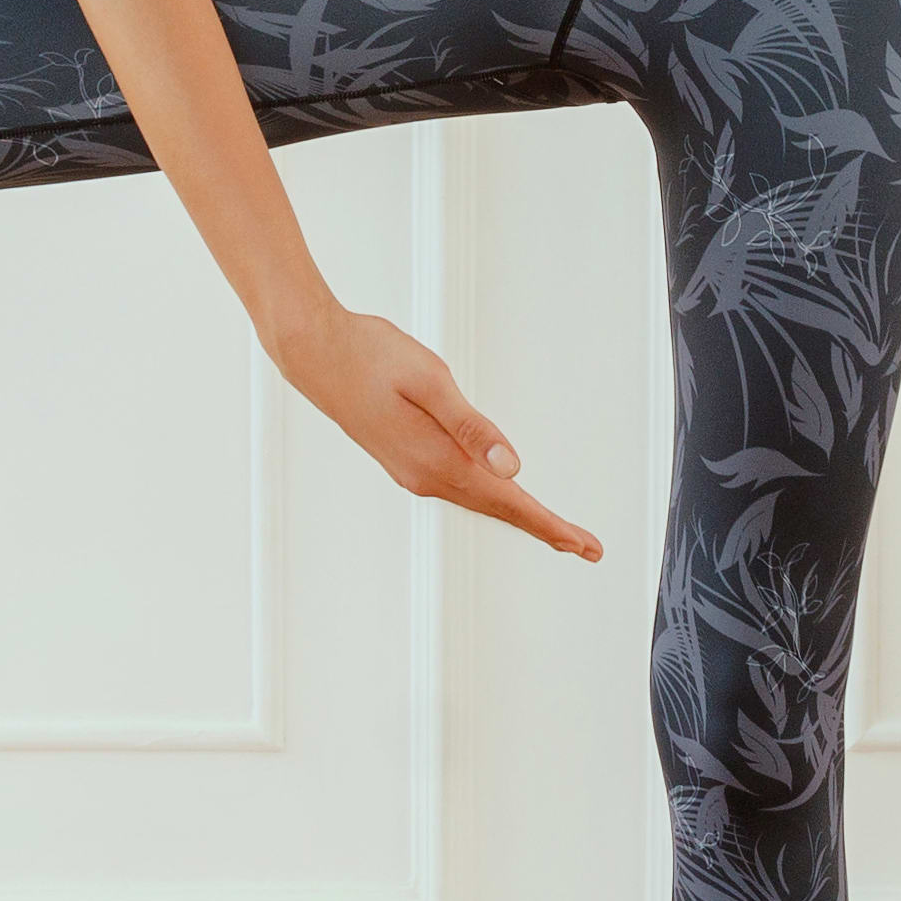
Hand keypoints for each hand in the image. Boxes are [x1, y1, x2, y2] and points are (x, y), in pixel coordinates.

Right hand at [271, 298, 601, 562]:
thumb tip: (511, 467)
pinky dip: (490, 499)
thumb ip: (472, 427)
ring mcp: (412, 470)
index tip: (586, 544)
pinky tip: (500, 495)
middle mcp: (424, 475)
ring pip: (477, 501)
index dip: (550, 524)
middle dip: (543, 527)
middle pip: (497, 509)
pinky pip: (459, 488)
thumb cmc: (369, 355)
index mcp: (436, 460)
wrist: (314, 353)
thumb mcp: (430, 381)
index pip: (508, 501)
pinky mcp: (405, 458)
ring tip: (552, 527)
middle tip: (585, 546)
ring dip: (517, 514)